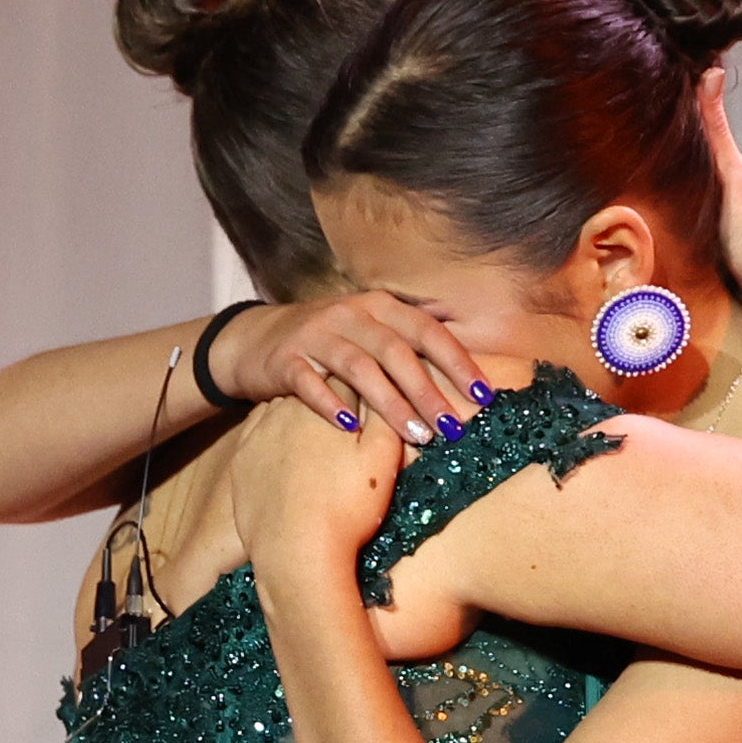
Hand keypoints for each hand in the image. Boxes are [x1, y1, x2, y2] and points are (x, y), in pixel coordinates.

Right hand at [210, 291, 493, 446]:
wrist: (257, 340)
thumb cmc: (330, 346)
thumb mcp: (370, 336)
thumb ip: (409, 353)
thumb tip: (464, 390)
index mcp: (379, 307)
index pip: (427, 332)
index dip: (457, 362)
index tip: (484, 396)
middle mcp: (350, 314)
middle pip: (396, 352)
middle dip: (428, 391)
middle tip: (452, 427)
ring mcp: (316, 334)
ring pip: (359, 368)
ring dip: (391, 403)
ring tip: (416, 435)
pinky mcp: (285, 359)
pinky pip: (311, 383)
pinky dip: (332, 405)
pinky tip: (352, 428)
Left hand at [232, 383, 408, 578]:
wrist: (296, 552)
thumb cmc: (347, 507)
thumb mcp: (382, 457)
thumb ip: (388, 413)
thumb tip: (389, 385)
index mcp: (327, 400)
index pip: (354, 378)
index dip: (369, 392)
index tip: (375, 408)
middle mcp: (289, 405)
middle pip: (319, 390)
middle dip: (335, 401)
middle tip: (349, 430)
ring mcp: (261, 430)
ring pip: (288, 408)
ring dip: (305, 416)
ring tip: (321, 444)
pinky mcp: (243, 456)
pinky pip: (261, 431)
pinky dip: (277, 436)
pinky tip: (292, 453)